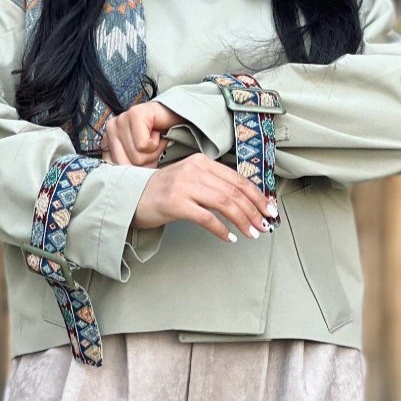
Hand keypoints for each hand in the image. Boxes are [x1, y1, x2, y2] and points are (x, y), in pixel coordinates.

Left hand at [101, 101, 183, 167]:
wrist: (177, 122)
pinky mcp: (136, 114)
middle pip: (125, 165)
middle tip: (151, 149)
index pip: (113, 170)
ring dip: (152, 152)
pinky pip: (143, 145)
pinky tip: (157, 133)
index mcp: (107, 140)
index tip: (143, 159)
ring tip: (154, 140)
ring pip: (136, 157)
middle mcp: (111, 128)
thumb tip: (120, 184)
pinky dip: (156, 144)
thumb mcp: (138, 162)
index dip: (134, 171)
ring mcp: (122, 119)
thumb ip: (125, 168)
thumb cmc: (157, 142)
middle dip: (145, 162)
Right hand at [133, 154, 276, 242]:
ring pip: (224, 203)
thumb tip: (244, 201)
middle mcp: (195, 170)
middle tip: (265, 225)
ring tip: (253, 233)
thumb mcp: (190, 179)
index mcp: (201, 162)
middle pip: (234, 191)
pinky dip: (221, 230)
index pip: (237, 178)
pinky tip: (230, 238)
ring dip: (243, 220)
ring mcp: (184, 186)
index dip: (257, 195)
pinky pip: (206, 218)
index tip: (269, 209)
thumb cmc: (162, 192)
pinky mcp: (175, 203)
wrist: (130, 197)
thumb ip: (213, 184)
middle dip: (254, 210)